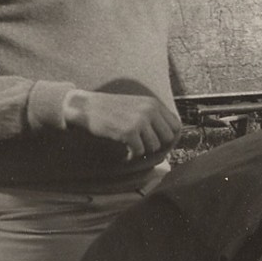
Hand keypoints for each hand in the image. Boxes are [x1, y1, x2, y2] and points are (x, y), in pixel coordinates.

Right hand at [64, 91, 181, 158]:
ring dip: (143, 151)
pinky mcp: (129, 132)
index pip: (176, 125)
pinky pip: (139, 152)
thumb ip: (152, 116)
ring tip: (132, 149)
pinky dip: (132, 156)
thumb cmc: (110, 108)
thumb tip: (170, 136)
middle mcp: (150, 111)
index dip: (168, 136)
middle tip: (143, 147)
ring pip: (154, 147)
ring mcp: (140, 121)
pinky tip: (125, 154)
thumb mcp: (136, 105)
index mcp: (154, 104)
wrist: (85, 106)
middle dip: (156, 145)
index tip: (157, 141)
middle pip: (168, 138)